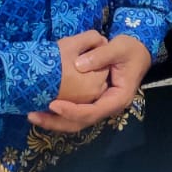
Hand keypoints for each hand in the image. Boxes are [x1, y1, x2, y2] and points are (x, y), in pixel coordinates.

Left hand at [29, 34, 151, 133]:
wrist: (138, 50)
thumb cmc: (130, 49)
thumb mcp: (119, 48)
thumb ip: (101, 55)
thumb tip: (78, 65)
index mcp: (117, 98)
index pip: (93, 111)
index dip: (72, 111)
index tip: (53, 104)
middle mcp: (108, 107)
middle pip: (81, 122)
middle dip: (56, 122)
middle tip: (34, 115)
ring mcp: (99, 106)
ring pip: (75, 122)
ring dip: (54, 121)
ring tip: (33, 114)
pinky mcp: (92, 102)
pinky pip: (74, 113)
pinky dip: (58, 114)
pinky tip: (42, 107)